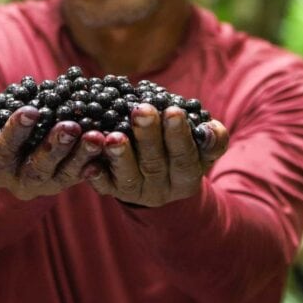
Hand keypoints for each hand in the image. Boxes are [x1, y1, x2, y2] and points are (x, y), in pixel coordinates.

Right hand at [0, 101, 104, 200]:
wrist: (10, 149)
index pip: (3, 149)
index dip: (15, 131)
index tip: (30, 111)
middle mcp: (21, 181)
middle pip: (39, 167)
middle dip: (55, 147)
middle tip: (70, 126)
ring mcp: (47, 183)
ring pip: (66, 174)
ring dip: (82, 155)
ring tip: (96, 136)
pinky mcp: (68, 180)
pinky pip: (84, 174)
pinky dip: (96, 161)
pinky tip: (107, 147)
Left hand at [86, 103, 228, 207]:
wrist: (159, 178)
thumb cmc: (182, 150)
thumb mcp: (202, 147)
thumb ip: (212, 138)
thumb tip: (211, 129)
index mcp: (187, 178)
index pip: (184, 156)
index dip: (178, 135)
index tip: (173, 110)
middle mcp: (162, 189)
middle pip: (154, 163)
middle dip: (148, 135)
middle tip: (141, 110)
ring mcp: (136, 192)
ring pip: (128, 176)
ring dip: (120, 155)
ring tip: (113, 136)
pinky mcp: (113, 191)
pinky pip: (103, 185)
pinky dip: (96, 174)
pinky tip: (90, 162)